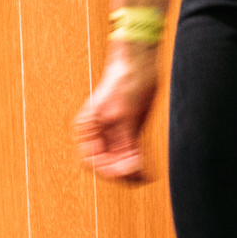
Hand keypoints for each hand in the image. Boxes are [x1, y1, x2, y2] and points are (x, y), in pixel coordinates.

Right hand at [74, 43, 159, 183]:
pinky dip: (138, 164)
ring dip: (131, 173)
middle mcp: (97, 132)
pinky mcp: (129, 131)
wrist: (139, 60)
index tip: (126, 171)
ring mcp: (113, 132)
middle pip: (105, 164)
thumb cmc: (126, 79)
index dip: (107, 170)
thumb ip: (126, 142)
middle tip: (138, 176)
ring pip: (119, 163)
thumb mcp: (125, 114)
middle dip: (121, 173)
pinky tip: (149, 172)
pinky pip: (131, 154)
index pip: (91, 160)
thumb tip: (130, 167)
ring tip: (145, 177)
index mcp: (87, 127)